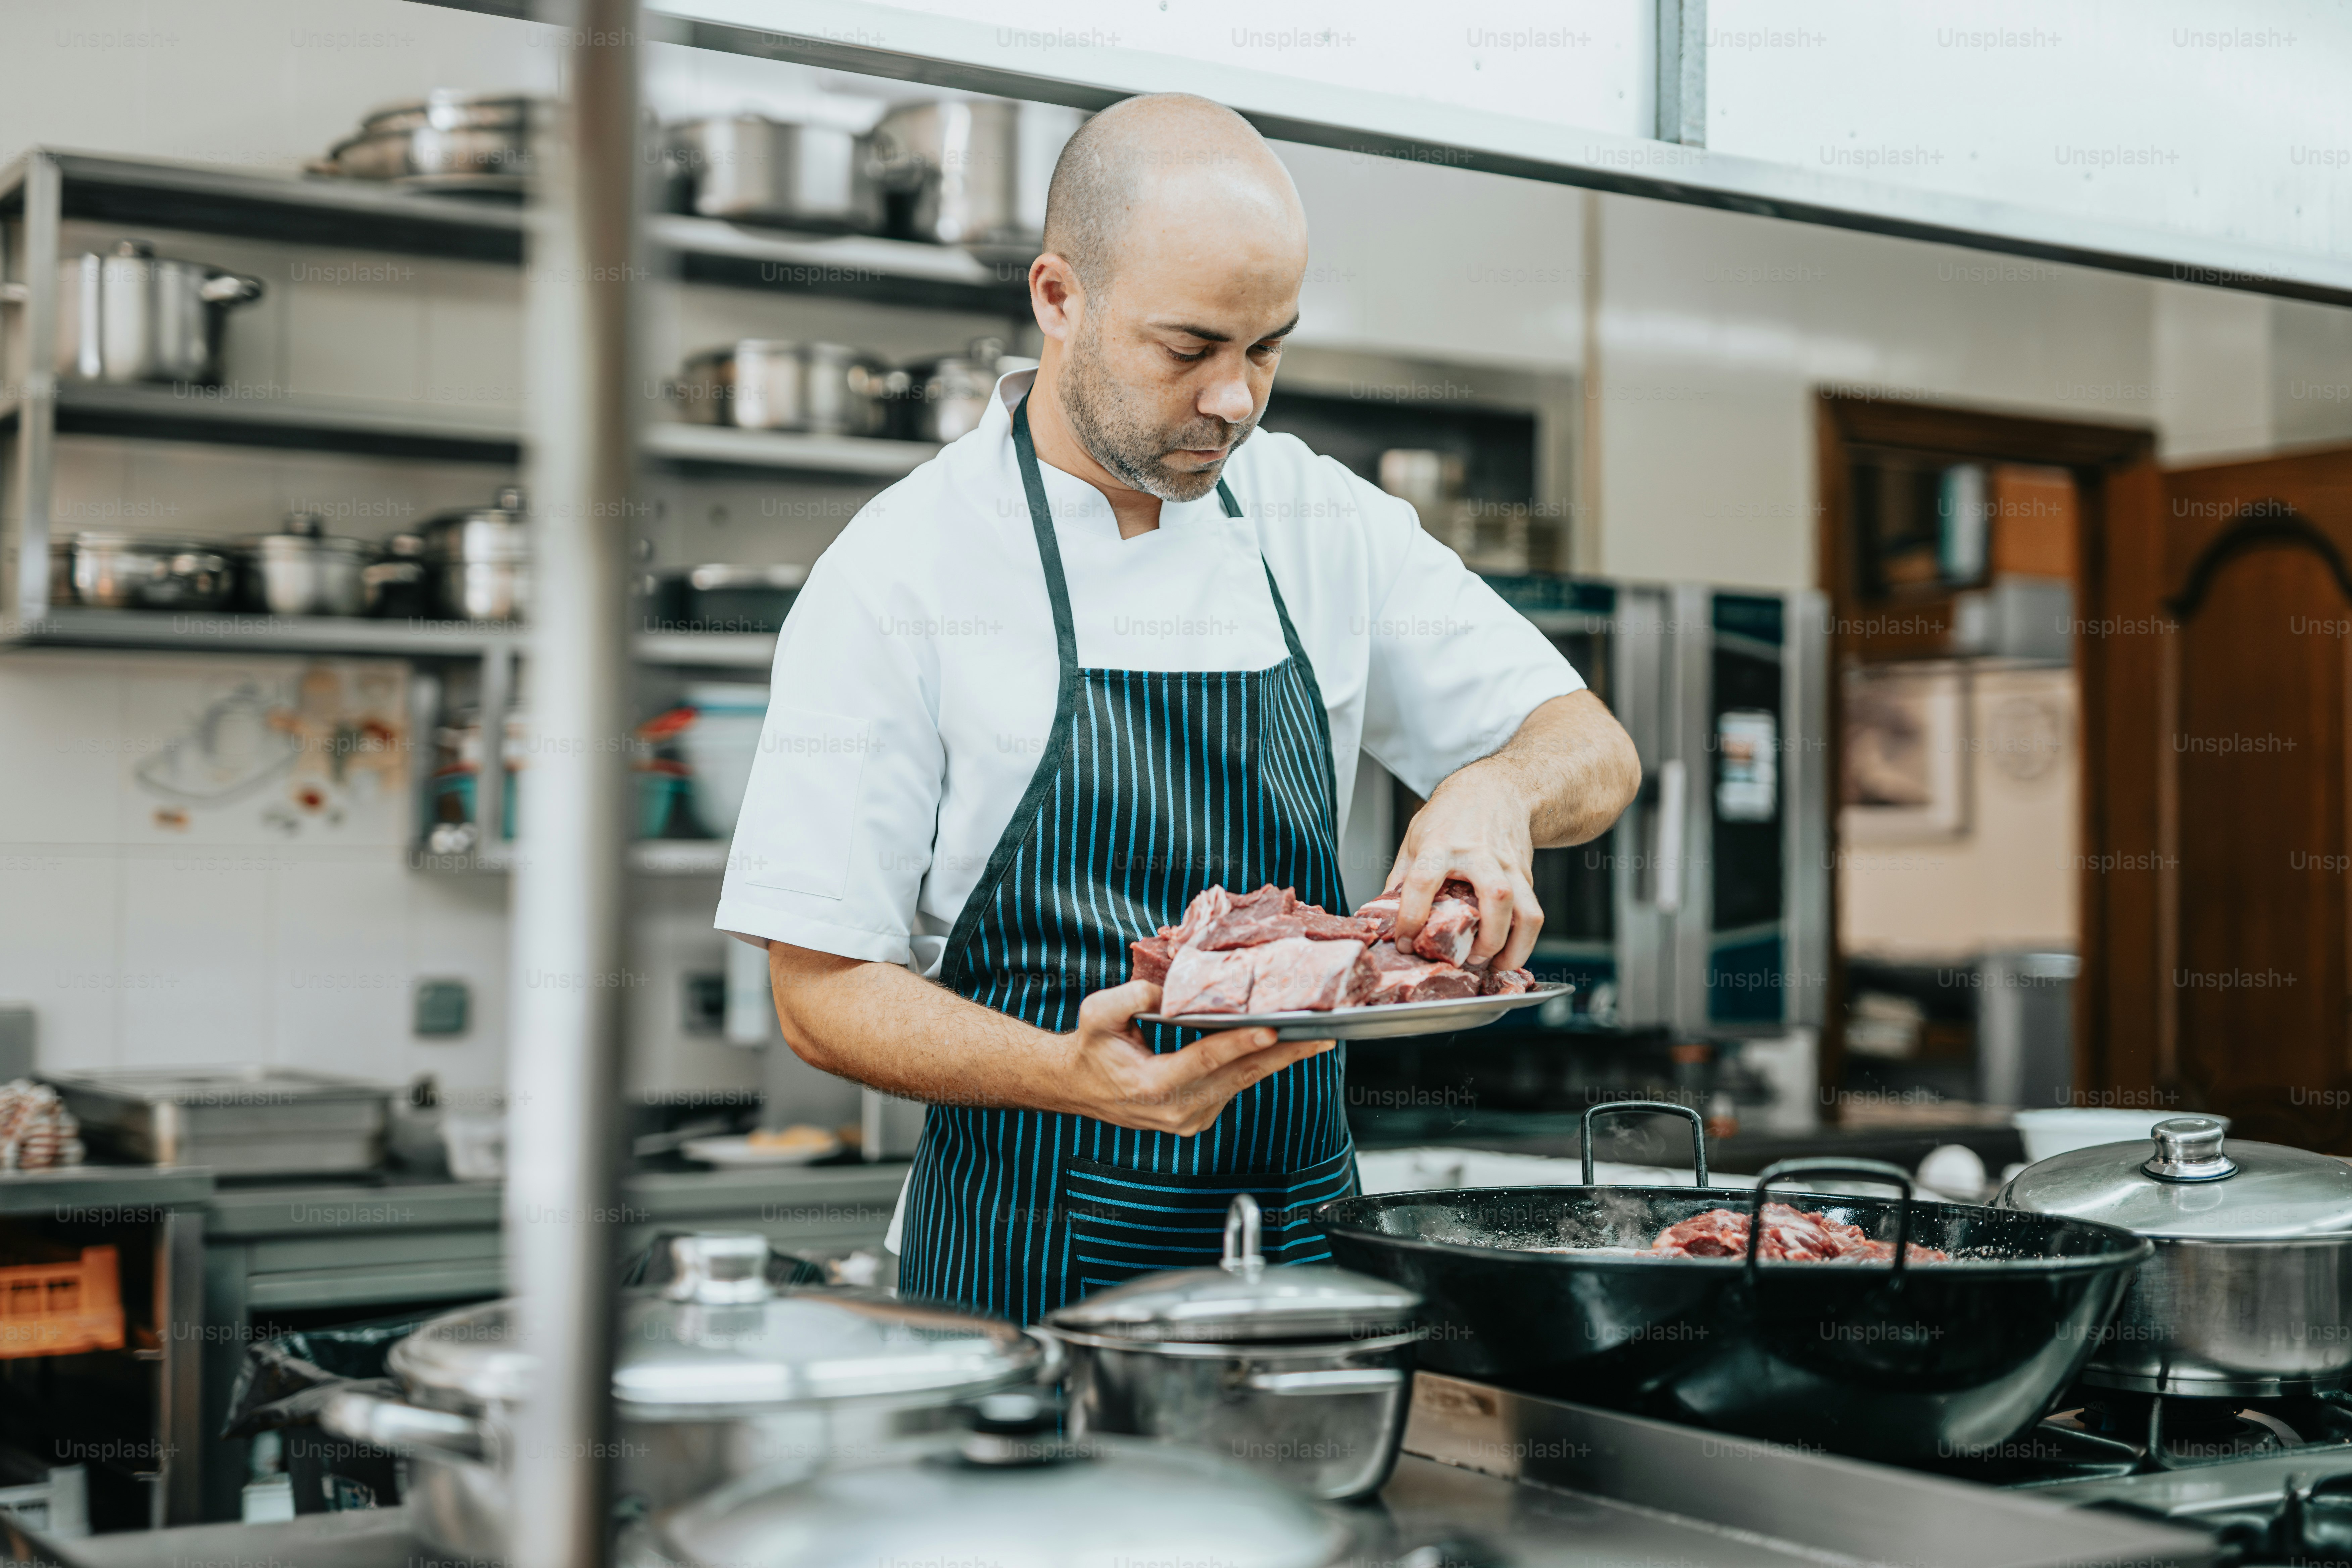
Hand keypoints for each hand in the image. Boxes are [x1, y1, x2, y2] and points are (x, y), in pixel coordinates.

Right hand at [1054, 981, 1333, 1134]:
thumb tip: (1171, 988)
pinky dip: (1254, 1067)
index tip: (1271, 1031)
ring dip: (1276, 1061)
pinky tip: (1277, 1048)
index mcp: (1151, 1086)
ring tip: (1313, 1040)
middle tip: (1320, 1037)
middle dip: (1283, 1055)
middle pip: (1238, 1076)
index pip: (1204, 1060)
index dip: (1239, 1044)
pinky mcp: (1198, 1119)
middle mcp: (1176, 1109)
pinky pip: (1233, 1088)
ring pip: (1241, 1083)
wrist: (1077, 1086)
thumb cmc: (1090, 1047)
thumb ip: (1132, 996)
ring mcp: (1190, 1118)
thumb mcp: (1098, 1013)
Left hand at [1387, 764, 1543, 970]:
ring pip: (1525, 910)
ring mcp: (1508, 865)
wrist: (1496, 789)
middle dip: (1486, 938)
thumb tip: (1384, 919)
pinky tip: (1508, 952)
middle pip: (1495, 897)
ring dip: (1514, 946)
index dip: (1412, 916)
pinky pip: (1534, 912)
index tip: (1405, 943)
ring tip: (1495, 964)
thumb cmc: (1450, 816)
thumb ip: (1400, 879)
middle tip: (1467, 959)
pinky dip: (1525, 939)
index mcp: (1441, 844)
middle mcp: (1479, 854)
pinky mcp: (1526, 874)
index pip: (1424, 881)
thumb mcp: (1415, 838)